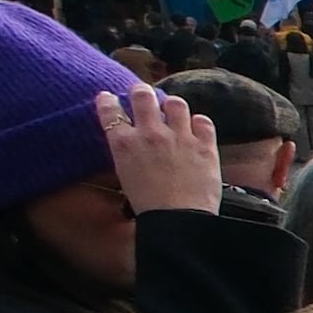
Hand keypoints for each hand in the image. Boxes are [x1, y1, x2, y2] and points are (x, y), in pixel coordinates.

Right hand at [97, 87, 227, 214]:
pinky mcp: (204, 145)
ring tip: (172, 111)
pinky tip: (195, 129)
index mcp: (124, 143)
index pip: (110, 110)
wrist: (178, 221)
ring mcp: (179, 136)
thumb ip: (127, 151)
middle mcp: (150, 133)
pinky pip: (203, 121)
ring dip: (172, 105)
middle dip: (140, 91)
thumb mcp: (126, 174)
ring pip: (175, 103)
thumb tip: (128, 137)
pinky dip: (198, 123)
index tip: (109, 96)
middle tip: (142, 94)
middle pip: (142, 95)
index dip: (108, 100)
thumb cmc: (148, 205)